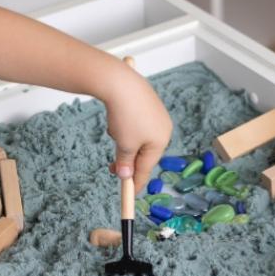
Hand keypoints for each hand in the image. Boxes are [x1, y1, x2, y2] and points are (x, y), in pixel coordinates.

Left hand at [103, 63, 171, 189]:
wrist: (120, 82)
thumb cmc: (125, 116)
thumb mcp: (124, 145)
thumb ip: (125, 162)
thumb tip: (125, 175)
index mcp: (161, 141)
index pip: (147, 168)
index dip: (136, 182)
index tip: (128, 193)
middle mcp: (163, 128)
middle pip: (144, 153)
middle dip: (127, 159)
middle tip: (111, 167)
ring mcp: (156, 114)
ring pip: (138, 139)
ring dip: (124, 142)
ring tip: (113, 132)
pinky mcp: (147, 104)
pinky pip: (135, 125)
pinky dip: (124, 129)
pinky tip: (116, 120)